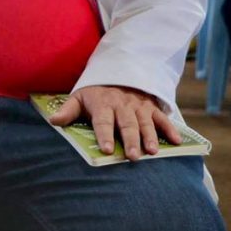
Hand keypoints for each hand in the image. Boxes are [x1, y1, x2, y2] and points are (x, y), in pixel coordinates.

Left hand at [48, 85, 180, 160]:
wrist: (117, 72)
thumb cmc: (95, 93)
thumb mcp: (79, 97)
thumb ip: (68, 110)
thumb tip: (53, 121)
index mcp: (103, 104)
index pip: (103, 121)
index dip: (105, 135)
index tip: (107, 149)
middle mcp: (122, 105)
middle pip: (126, 124)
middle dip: (130, 140)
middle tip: (132, 157)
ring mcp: (139, 106)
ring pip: (145, 122)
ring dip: (150, 137)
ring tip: (152, 152)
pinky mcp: (152, 107)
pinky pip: (162, 118)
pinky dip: (171, 129)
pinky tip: (177, 141)